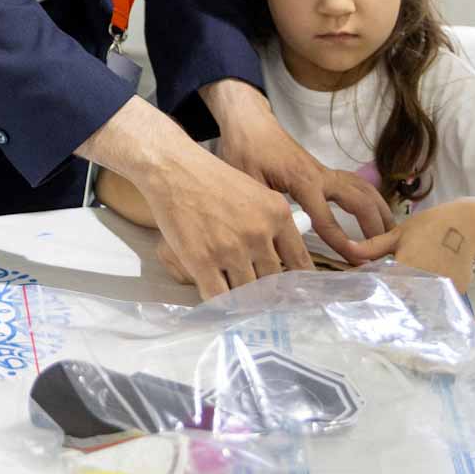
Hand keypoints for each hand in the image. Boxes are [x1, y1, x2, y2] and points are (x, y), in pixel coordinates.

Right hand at [135, 140, 311, 300]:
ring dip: (240, 298)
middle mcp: (259, 233)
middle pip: (271, 282)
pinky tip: (216, 300)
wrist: (174, 170)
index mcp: (278, 215)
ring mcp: (231, 248)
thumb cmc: (213, 179)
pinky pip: (218, 297)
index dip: (296, 285)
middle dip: (263, 292)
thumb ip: (273, 225)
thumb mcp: (257, 194)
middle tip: (255, 296)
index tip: (291, 295)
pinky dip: (219, 303)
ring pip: (246, 293)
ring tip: (233, 295)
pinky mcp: (202, 260)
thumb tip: (282, 261)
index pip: (299, 262)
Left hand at [206, 80, 394, 262]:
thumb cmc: (244, 151)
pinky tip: (377, 215)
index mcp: (302, 182)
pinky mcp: (325, 171)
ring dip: (381, 212)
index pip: (327, 219)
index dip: (342, 243)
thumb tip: (275, 239)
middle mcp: (321, 176)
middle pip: (360, 201)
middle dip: (375, 227)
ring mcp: (326, 172)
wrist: (249, 122)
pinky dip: (372, 200)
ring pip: (364, 190)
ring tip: (391, 237)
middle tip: (385, 253)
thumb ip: (263, 208)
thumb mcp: (247, 182)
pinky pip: (357, 185)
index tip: (356, 261)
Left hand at [362, 203, 474, 292]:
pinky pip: (438, 300)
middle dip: (393, 299)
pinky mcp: (456, 292)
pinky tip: (425, 291)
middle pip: (402, 298)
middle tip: (385, 298)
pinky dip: (431, 297)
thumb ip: (373, 247)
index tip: (366, 295)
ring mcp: (443, 288)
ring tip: (405, 296)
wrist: (466, 225)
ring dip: (412, 300)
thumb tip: (348, 250)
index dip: (375, 292)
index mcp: (406, 266)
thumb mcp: (398, 233)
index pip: (385, 288)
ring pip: (420, 302)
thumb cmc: (428, 226)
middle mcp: (425, 280)